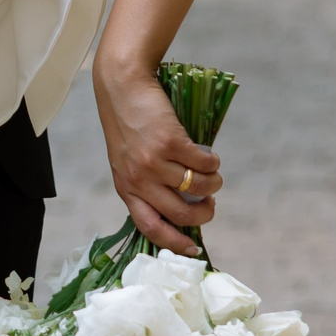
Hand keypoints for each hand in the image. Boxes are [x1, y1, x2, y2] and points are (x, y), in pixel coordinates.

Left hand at [93, 60, 223, 253]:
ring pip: (196, 188)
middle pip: (180, 213)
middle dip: (204, 214)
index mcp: (125, 187)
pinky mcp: (170, 142)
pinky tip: (210, 157)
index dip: (173, 243)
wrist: (122, 84)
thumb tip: (184, 202)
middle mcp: (138, 179)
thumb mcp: (127, 159)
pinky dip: (213, 163)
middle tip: (210, 204)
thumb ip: (146, 182)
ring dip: (213, 185)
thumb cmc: (127, 122)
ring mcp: (153, 161)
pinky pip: (203, 163)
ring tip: (213, 175)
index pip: (149, 227)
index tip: (193, 250)